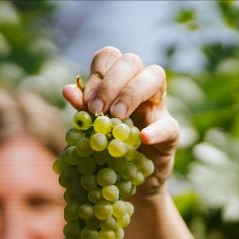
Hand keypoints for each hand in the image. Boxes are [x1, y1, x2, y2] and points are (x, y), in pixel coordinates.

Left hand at [62, 46, 178, 196]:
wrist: (131, 181)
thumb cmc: (110, 148)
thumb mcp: (94, 129)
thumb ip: (84, 110)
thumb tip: (67, 90)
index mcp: (118, 83)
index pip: (110, 57)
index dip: (98, 73)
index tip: (88, 101)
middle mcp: (140, 87)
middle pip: (131, 61)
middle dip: (111, 82)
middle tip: (97, 108)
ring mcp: (159, 107)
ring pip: (155, 76)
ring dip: (132, 93)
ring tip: (116, 117)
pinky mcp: (171, 132)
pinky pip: (168, 124)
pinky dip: (155, 130)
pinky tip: (142, 138)